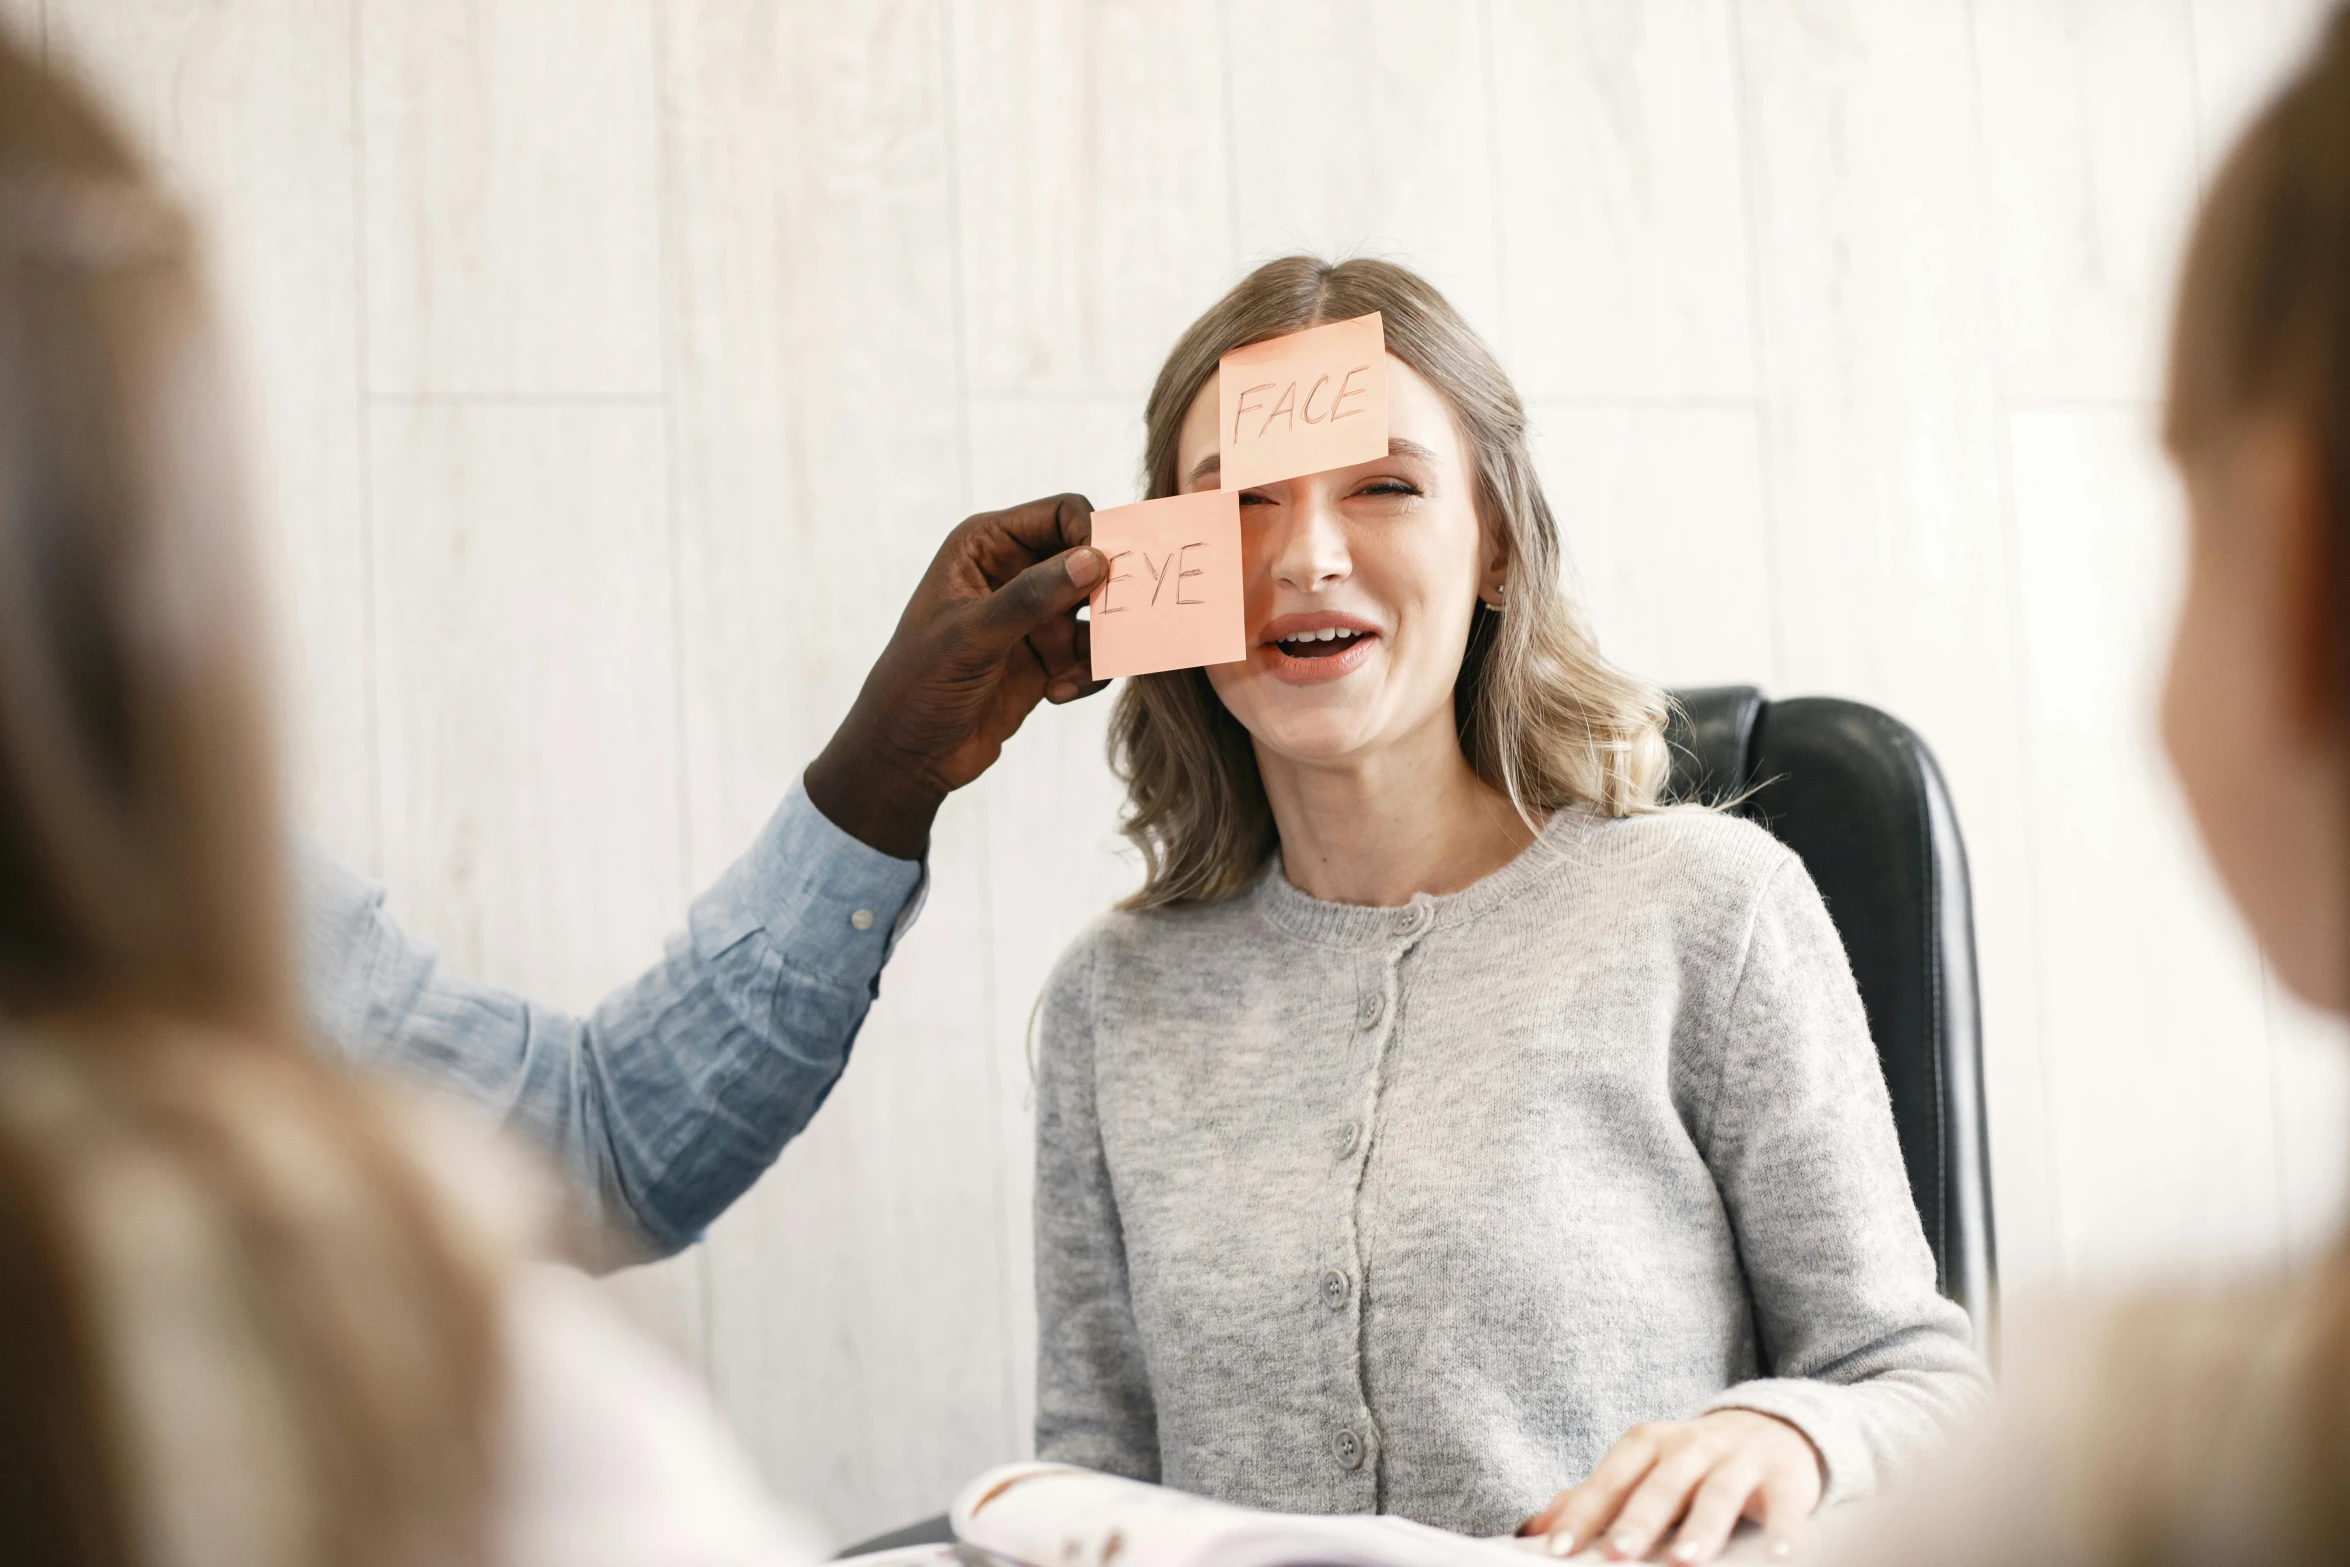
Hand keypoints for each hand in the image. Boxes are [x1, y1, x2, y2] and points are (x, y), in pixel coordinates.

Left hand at [804, 493, 1107, 858]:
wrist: (908, 756)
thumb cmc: (918, 685)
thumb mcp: (972, 637)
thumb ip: (1032, 596)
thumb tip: (1093, 559)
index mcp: (986, 545)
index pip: (1062, 513)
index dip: (1092, 534)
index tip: (1107, 574)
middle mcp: (1015, 571)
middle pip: (1090, 560)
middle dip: (1105, 595)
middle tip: (1111, 626)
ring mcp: (1034, 616)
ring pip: (1098, 610)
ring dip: (1098, 642)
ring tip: (1071, 674)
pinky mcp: (1048, 657)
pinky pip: (1093, 652)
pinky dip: (1088, 672)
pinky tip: (1057, 693)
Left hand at [1520, 1411, 1822, 1563]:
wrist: (1773, 1429)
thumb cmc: (1693, 1463)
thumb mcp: (1644, 1472)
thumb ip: (1594, 1499)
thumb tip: (1533, 1530)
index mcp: (1648, 1444)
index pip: (1610, 1479)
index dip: (1583, 1513)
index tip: (1558, 1549)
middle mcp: (1691, 1445)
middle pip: (1661, 1482)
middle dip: (1638, 1519)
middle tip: (1617, 1555)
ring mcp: (1739, 1458)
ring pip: (1718, 1490)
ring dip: (1701, 1525)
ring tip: (1685, 1559)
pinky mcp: (1785, 1476)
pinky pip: (1785, 1502)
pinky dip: (1782, 1527)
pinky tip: (1778, 1554)